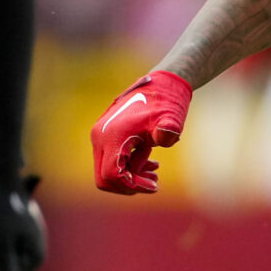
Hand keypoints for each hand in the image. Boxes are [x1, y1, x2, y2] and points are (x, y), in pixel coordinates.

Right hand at [90, 70, 192, 193]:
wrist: (160, 85)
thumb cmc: (165, 102)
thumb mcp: (170, 118)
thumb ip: (167, 129)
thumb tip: (165, 135)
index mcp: (112, 135)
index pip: (111, 174)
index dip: (131, 185)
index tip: (154, 185)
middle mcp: (100, 137)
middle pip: (104, 178)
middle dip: (129, 185)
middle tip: (154, 182)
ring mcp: (101, 137)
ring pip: (107, 172)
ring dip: (130, 178)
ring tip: (155, 176)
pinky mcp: (106, 137)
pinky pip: (111, 162)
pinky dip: (129, 168)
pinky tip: (151, 165)